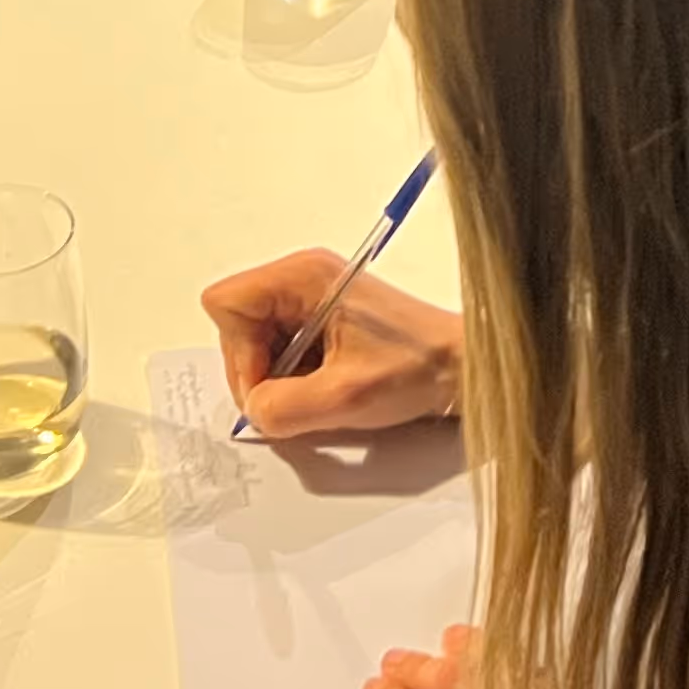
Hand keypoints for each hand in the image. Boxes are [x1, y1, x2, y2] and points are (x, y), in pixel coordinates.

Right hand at [204, 254, 464, 440]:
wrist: (461, 368)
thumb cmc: (416, 369)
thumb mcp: (345, 397)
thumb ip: (284, 408)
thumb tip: (252, 413)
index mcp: (303, 275)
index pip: (226, 304)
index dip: (238, 354)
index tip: (271, 387)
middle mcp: (302, 277)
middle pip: (237, 325)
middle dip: (257, 370)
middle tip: (296, 399)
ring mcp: (311, 296)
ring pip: (256, 341)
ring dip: (277, 377)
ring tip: (319, 392)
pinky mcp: (322, 318)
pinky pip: (281, 349)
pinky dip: (293, 376)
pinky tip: (326, 387)